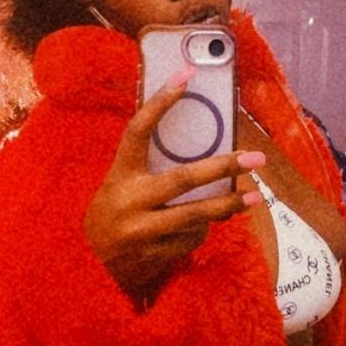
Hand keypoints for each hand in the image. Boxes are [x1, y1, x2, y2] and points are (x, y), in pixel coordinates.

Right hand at [83, 76, 264, 294]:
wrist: (90, 270)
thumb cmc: (113, 216)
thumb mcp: (120, 187)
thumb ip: (148, 171)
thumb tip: (202, 148)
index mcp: (119, 175)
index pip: (138, 130)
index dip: (160, 102)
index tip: (186, 76)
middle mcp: (129, 201)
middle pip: (184, 179)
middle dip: (224, 167)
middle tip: (255, 158)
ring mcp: (141, 231)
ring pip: (195, 215)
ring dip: (227, 206)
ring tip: (253, 198)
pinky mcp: (154, 256)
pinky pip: (190, 239)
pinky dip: (201, 231)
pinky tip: (201, 228)